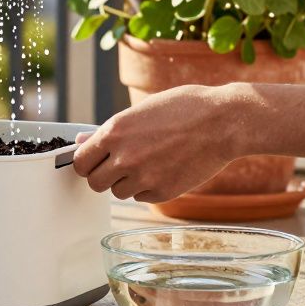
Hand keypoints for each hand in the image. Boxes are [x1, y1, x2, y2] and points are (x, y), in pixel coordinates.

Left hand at [71, 84, 240, 202]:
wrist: (223, 122)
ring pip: (118, 192)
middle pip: (95, 183)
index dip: (87, 163)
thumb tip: (82, 140)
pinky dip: (148, 188)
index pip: (81, 161)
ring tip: (147, 163)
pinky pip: (142, 197)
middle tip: (119, 166)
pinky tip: (163, 169)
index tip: (95, 162)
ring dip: (127, 183)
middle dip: (104, 176)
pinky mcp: (163, 192)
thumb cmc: (184, 108)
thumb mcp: (141, 111)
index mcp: (114, 132)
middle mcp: (124, 157)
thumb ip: (109, 130)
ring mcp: (144, 177)